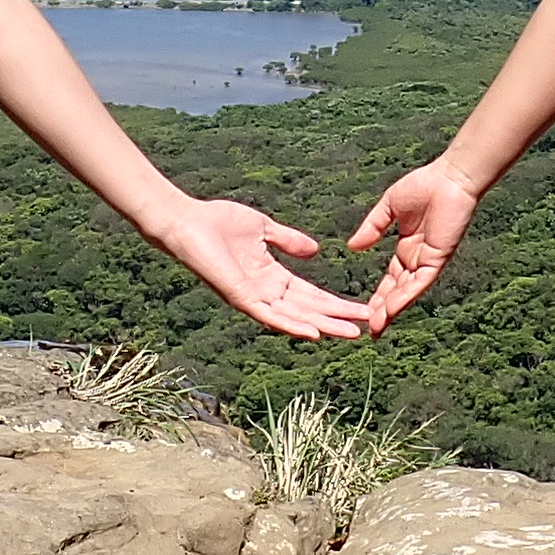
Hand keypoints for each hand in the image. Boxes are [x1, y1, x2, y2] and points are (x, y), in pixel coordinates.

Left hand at [148, 195, 369, 339]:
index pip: (310, 294)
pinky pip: (268, 316)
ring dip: (324, 326)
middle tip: (367, 325)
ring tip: (350, 333)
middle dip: (338, 318)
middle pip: (308, 309)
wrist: (187, 220)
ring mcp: (252, 297)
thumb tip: (316, 250)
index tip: (361, 308)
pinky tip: (313, 333)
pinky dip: (291, 325)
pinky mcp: (239, 297)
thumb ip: (288, 240)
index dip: (335, 302)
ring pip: (294, 317)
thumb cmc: (217, 222)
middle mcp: (264, 292)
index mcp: (271, 276)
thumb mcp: (263, 228)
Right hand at [347, 159, 482, 332]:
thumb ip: (372, 228)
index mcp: (407, 248)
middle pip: (398, 291)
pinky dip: (406, 296)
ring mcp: (428, 260)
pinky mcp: (438, 258)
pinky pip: (420, 282)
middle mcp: (418, 259)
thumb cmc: (424, 186)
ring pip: (408, 292)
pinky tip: (392, 309)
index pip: (391, 279)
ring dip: (392, 309)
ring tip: (376, 326)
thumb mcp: (388, 208)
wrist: (449, 177)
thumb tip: (352, 247)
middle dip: (383, 310)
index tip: (364, 312)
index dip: (379, 296)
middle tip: (368, 329)